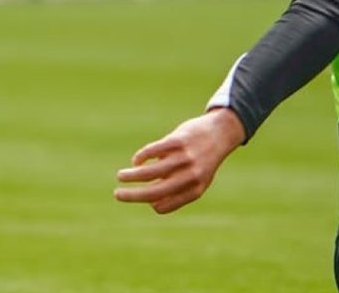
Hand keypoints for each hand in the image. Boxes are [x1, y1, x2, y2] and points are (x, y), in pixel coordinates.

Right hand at [114, 108, 245, 213]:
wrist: (221, 132)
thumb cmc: (203, 160)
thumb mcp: (197, 179)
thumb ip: (178, 191)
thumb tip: (151, 202)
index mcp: (195, 189)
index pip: (163, 206)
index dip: (152, 203)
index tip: (148, 198)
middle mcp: (190, 176)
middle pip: (153, 192)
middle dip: (131, 196)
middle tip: (117, 195)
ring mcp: (183, 158)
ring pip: (149, 172)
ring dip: (130, 176)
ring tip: (120, 176)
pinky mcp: (177, 141)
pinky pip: (152, 152)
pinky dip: (140, 158)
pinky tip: (137, 161)